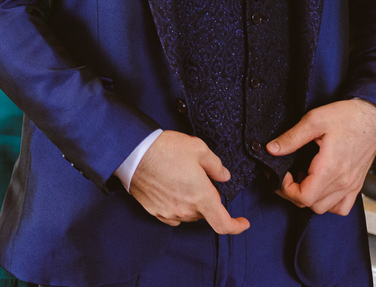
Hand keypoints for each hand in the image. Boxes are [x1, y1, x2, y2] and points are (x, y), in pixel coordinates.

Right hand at [129, 130, 249, 234]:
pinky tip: (171, 190)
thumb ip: (216, 166)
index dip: (236, 226)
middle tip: (199, 178)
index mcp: (201, 197)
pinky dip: (176, 206)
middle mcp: (186, 209)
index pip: (224, 224)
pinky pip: (172, 215)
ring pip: (189, 214)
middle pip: (205, 214)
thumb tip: (224, 177)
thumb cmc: (165, 149)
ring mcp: (168, 212)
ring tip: (181, 179)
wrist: (132, 151)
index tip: (243, 222)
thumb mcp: (199, 149)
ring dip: (191, 203)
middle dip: (207, 199)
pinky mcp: (154, 210)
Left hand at [268, 98, 375, 215]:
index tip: (280, 174)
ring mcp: (351, 186)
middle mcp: (343, 182)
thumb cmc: (347, 117)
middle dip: (292, 193)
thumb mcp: (314, 120)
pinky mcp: (356, 185)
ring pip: (325, 208)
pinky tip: (319, 186)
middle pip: (311, 205)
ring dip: (308, 198)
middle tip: (285, 175)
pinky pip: (341, 207)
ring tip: (301, 178)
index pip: (304, 197)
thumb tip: (271, 149)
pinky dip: (328, 203)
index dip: (285, 189)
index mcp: (331, 168)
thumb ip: (291, 137)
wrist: (373, 117)